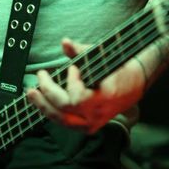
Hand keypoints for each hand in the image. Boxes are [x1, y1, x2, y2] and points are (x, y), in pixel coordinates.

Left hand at [26, 38, 145, 133]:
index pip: (78, 98)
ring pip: (62, 121)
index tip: (72, 68)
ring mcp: (93, 122)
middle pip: (65, 110)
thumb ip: (81, 51)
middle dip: (47, 92)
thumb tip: (65, 42)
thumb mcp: (103, 56)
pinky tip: (43, 101)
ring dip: (44, 106)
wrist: (136, 83)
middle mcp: (98, 114)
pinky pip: (66, 122)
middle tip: (39, 76)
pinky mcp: (89, 125)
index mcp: (105, 98)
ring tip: (32, 93)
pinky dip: (52, 112)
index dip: (72, 83)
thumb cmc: (120, 67)